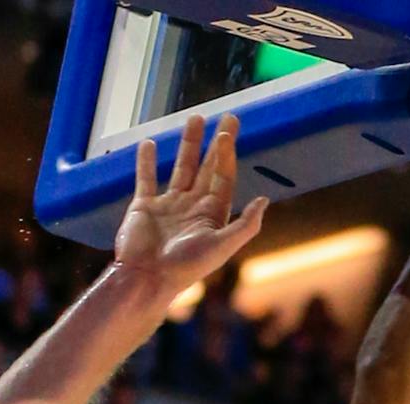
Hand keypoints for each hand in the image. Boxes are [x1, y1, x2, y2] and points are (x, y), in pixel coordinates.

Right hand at [115, 114, 268, 297]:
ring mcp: (169, 205)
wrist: (147, 279)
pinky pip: (146, 178)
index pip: (223, 177)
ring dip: (187, 144)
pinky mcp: (143, 206)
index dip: (227, 154)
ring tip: (194, 118)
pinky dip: (146, 161)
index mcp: (212, 215)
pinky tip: (149, 143)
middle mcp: (192, 207)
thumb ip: (245, 225)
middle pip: (207, 167)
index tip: (227, 132)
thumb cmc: (186, 267)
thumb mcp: (222, 246)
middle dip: (216, 143)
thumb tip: (265, 200)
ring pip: (181, 167)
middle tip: (227, 117)